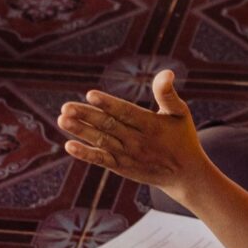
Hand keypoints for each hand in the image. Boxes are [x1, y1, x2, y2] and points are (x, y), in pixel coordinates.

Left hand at [57, 69, 209, 198]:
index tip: (90, 95)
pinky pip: (101, 160)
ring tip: (62, 120)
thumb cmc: (182, 137)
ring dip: (81, 131)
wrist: (185, 174)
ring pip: (101, 141)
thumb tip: (167, 72)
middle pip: (108, 126)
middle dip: (86, 116)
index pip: (126, 112)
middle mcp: (137, 141)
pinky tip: (69, 146)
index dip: (108, 104)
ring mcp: (128, 155)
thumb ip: (168, 94)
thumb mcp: (180, 113)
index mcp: (151, 125)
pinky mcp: (121, 167)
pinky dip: (86, 154)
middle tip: (65, 107)